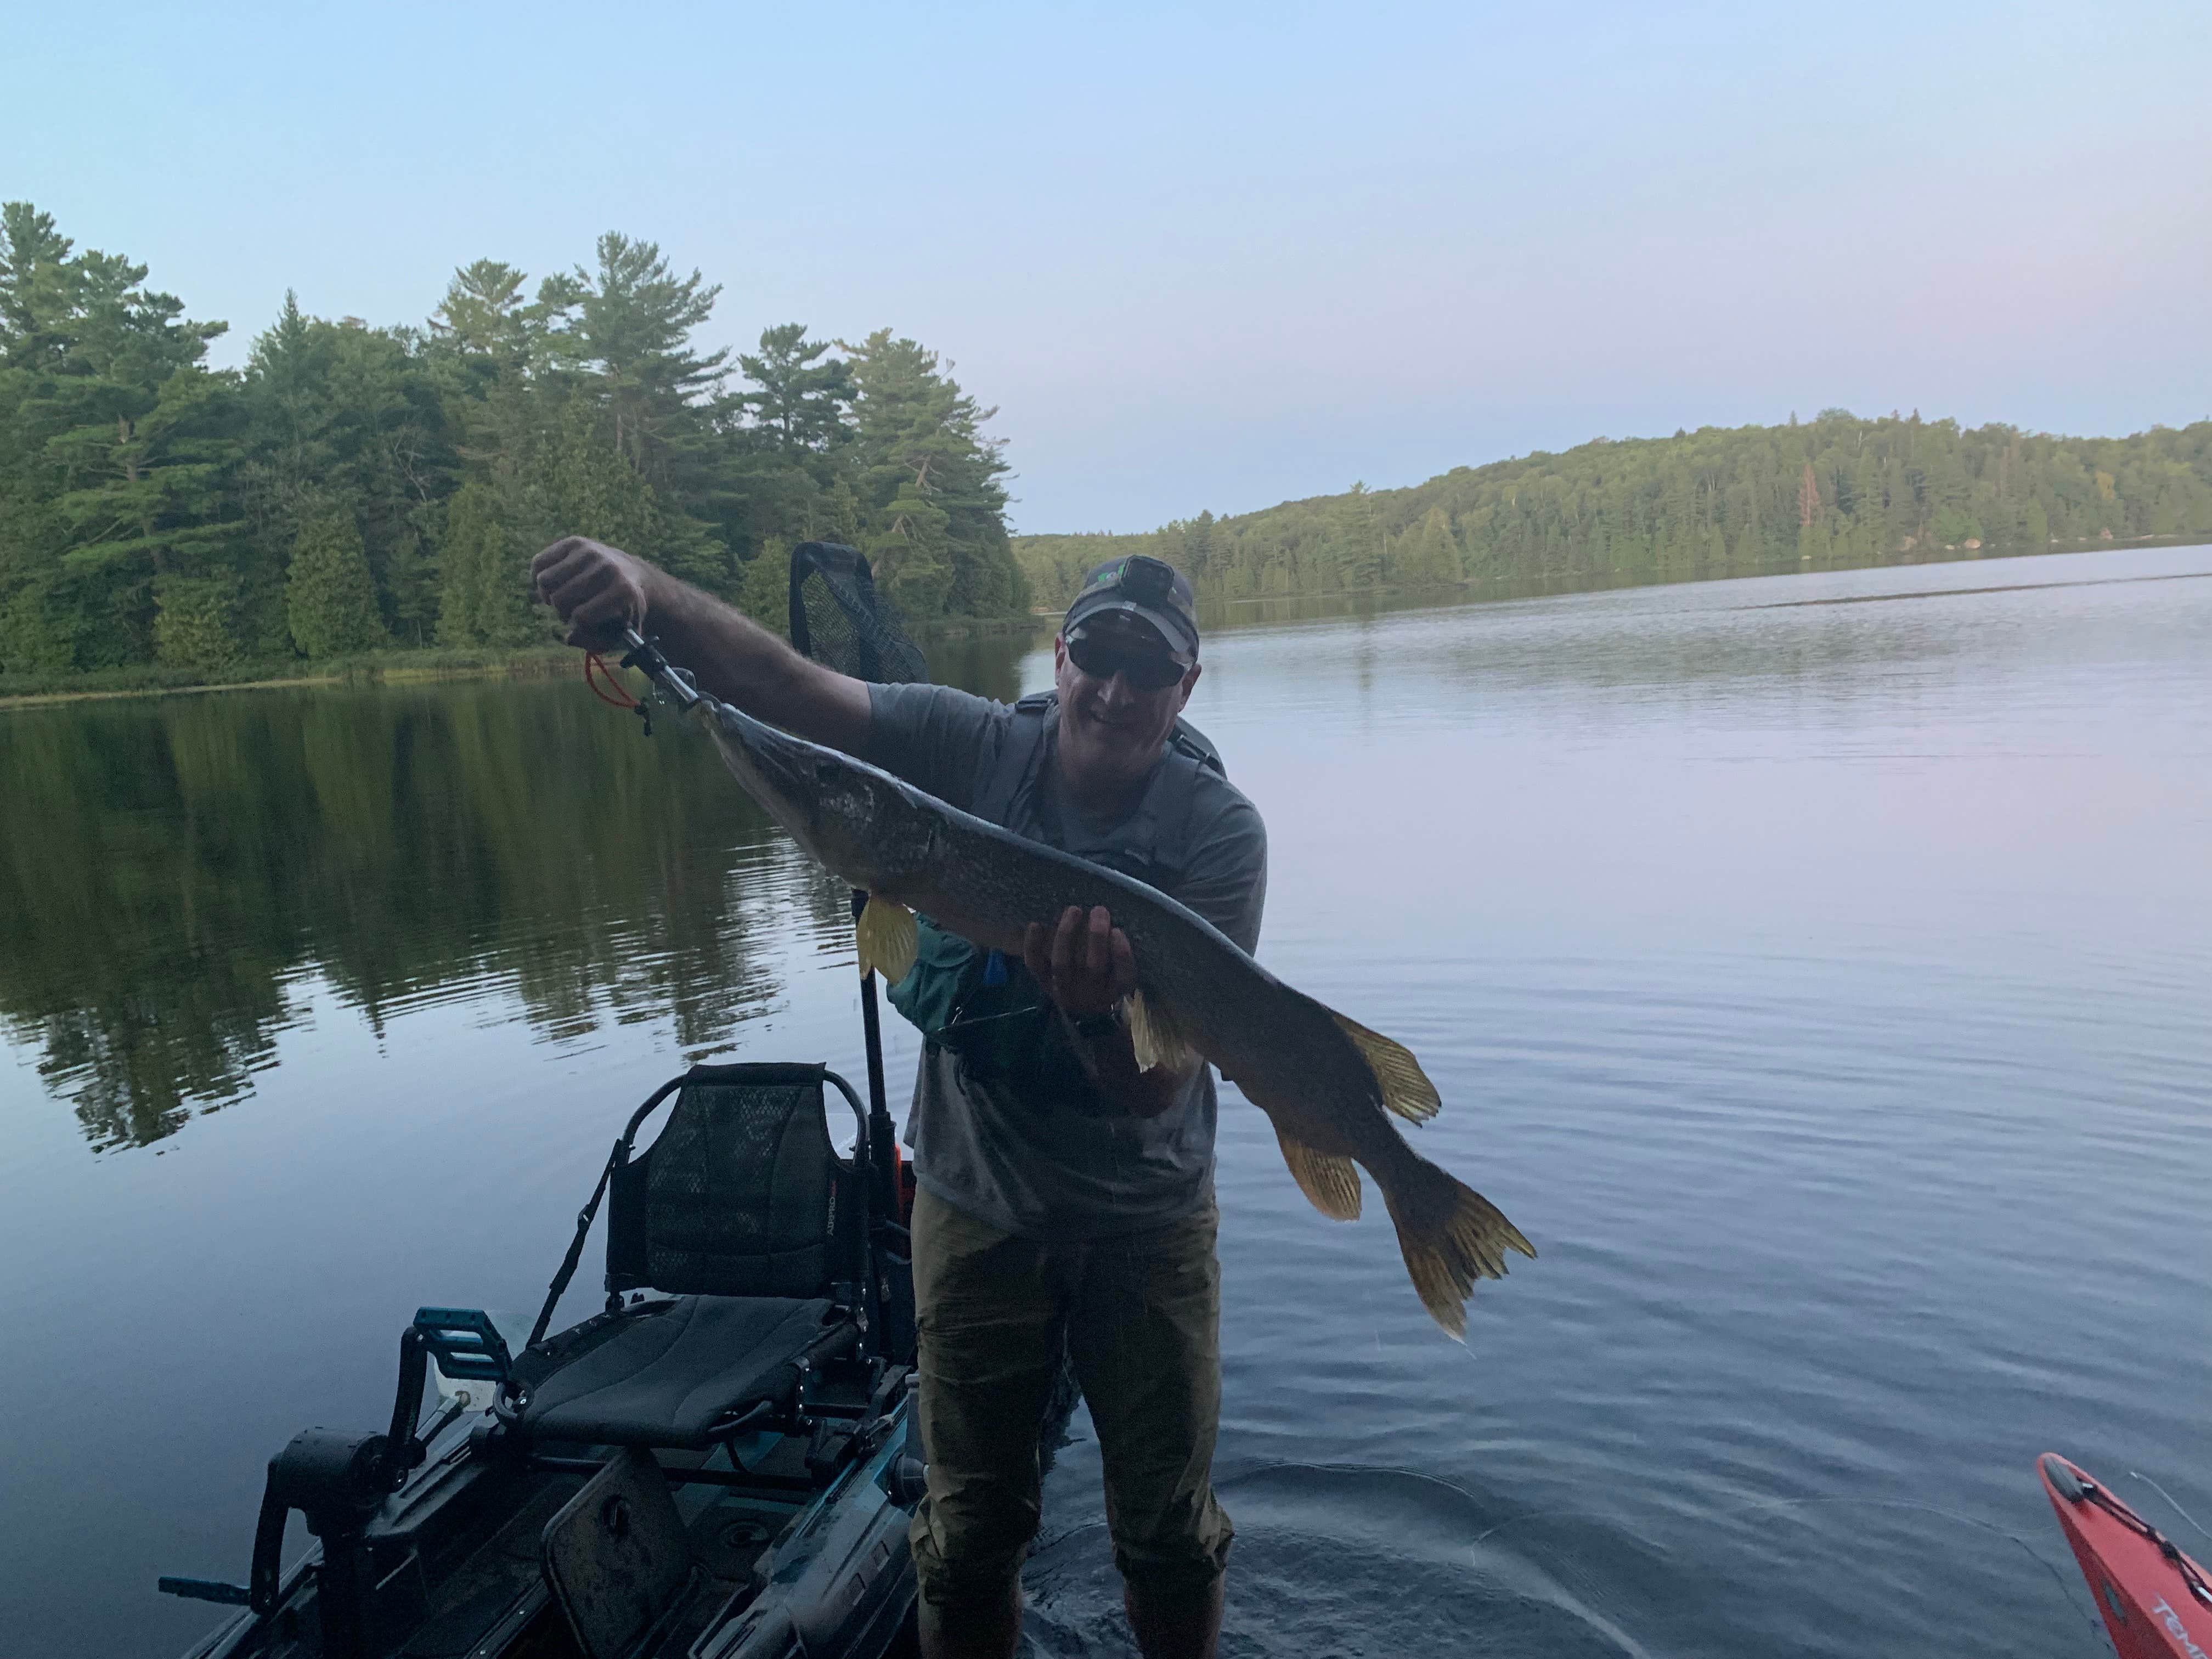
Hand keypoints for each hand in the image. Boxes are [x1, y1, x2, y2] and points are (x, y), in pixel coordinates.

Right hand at [531, 537, 654, 648]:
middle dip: (561, 612)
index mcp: (622, 592)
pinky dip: (538, 577)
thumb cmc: (621, 609)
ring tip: (562, 598)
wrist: (632, 574)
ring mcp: (590, 552)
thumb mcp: (619, 632)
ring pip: (545, 580)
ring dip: (548, 595)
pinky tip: (551, 585)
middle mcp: (607, 568)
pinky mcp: (575, 542)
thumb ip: (595, 643)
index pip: (580, 616)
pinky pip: (539, 562)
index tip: (583, 625)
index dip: (575, 627)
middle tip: (571, 612)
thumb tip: (569, 637)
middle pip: (560, 599)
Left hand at [1022, 905, 1136, 1019]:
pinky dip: (1032, 945)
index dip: (1121, 954)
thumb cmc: (1106, 977)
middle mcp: (1090, 993)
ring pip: (1062, 964)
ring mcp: (1064, 989)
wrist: (1080, 1007)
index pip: (1124, 976)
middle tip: (1099, 910)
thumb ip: (1120, 953)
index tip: (1118, 931)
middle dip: (1096, 936)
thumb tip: (1114, 919)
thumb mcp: (1121, 972)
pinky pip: (1035, 965)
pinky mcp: (1043, 982)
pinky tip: (1035, 924)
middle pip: (1093, 967)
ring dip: (1067, 934)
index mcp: (1114, 989)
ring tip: (1074, 910)